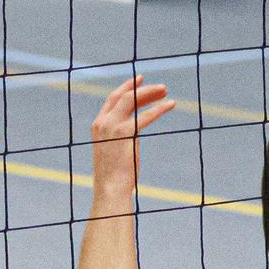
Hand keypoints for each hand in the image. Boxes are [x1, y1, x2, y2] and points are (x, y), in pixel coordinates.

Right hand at [88, 76, 175, 192]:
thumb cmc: (115, 174)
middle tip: (161, 87)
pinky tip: (170, 105)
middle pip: (124, 96)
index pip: (112, 99)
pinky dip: (159, 108)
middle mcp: (103, 122)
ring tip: (166, 92)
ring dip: (151, 94)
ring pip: (133, 100)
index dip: (126, 87)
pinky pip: (146, 115)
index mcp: (98, 125)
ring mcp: (112, 126)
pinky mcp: (125, 133)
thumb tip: (135, 129)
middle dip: (143, 89)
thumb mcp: (114, 149)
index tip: (140, 80)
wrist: (110, 188)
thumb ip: (122, 135)